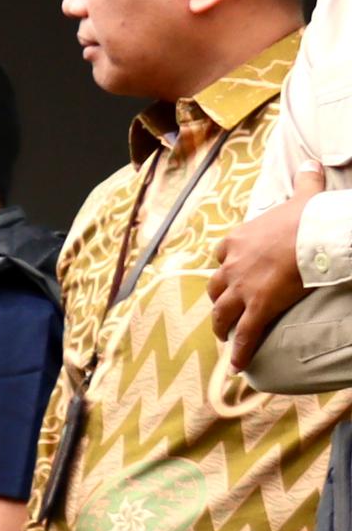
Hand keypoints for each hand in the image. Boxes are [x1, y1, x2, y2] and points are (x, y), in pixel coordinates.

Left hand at [214, 149, 324, 367]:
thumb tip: (313, 163)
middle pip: (216, 285)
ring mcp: (242, 288)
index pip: (222, 253)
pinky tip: (236, 366)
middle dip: (219, 297)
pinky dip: (239, 351)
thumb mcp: (304, 195)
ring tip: (224, 336)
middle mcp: (233, 264)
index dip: (226, 263)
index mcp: (240, 239)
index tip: (230, 270)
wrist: (315, 235)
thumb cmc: (310, 216)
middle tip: (224, 309)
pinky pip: (245, 334)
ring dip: (222, 325)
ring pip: (222, 311)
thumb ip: (305, 181)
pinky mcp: (257, 307)